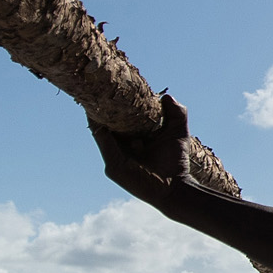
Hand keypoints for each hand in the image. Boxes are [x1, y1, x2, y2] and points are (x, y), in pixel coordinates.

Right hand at [92, 92, 195, 212]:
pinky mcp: (114, 166)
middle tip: (100, 84)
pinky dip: (100, 127)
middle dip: (102, 106)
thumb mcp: (176, 131)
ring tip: (96, 93)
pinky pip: (103, 142)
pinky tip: (98, 112)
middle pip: (104, 123)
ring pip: (100, 130)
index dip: (114, 104)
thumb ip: (175, 113)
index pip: (116, 120)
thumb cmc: (175, 162)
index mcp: (129, 141)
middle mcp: (119, 149)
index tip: (112, 85)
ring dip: (98, 114)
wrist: (176, 188)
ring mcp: (113, 158)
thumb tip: (165, 96)